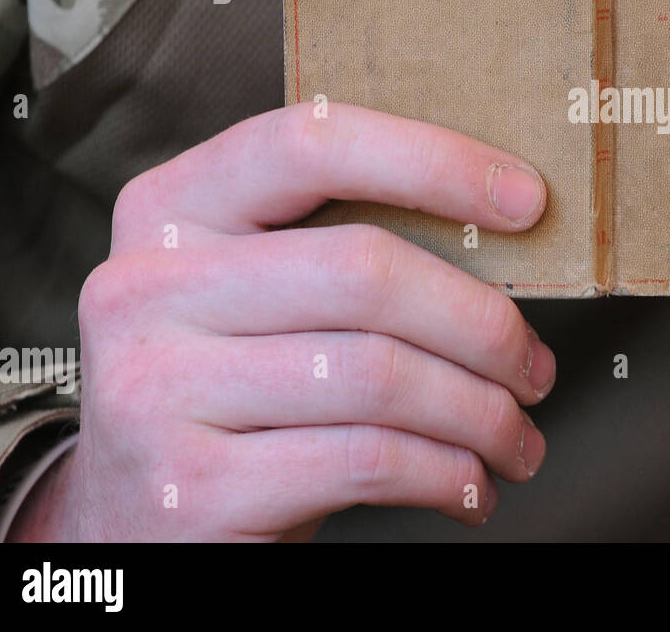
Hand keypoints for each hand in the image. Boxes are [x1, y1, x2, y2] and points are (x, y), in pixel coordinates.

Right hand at [9, 103, 555, 540]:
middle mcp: (145, 288)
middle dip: (483, 324)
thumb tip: (504, 228)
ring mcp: (156, 390)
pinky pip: (367, 460)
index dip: (434, 161)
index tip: (528, 200)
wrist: (134, 523)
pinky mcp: (192, 488)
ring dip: (481, 413)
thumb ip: (337, 246)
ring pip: (379, 374)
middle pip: (365, 270)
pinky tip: (469, 486)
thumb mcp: (253, 296)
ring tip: (515, 436)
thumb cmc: (231, 389)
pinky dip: (446, 474)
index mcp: (171, 209)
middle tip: (534, 367)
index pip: (311, 144)